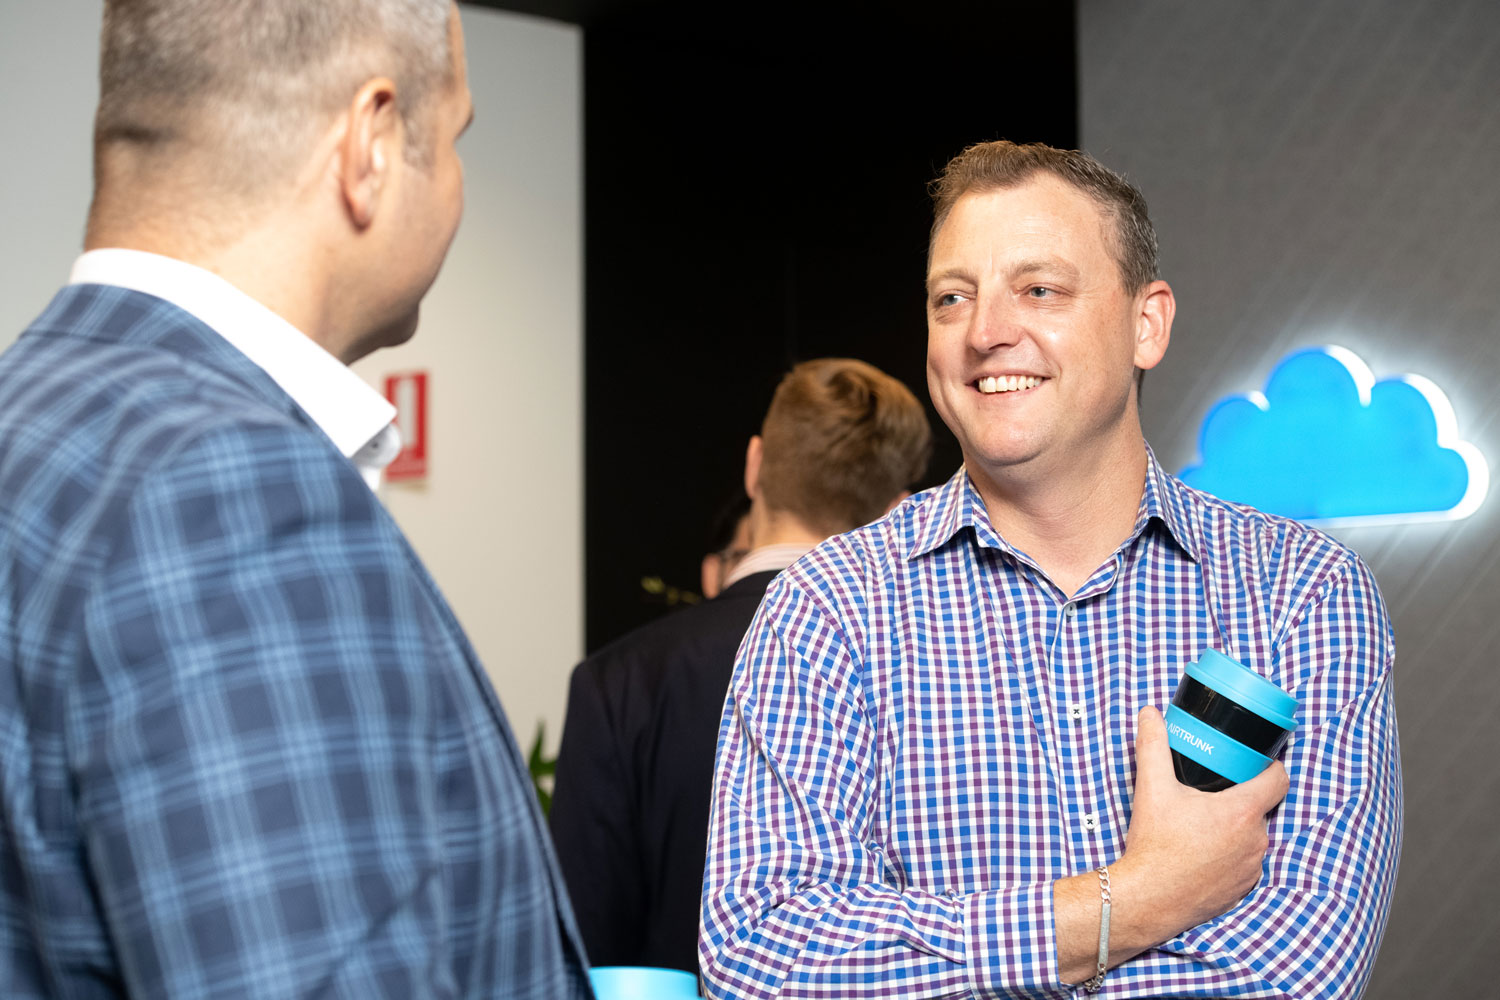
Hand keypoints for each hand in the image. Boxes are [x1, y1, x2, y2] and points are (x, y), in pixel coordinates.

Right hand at [1114, 706, 1288, 942]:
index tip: (1252, 762)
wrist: (1148, 898)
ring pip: (1252, 836)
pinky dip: (1230, 854)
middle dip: (1242, 797)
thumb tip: (1151, 714)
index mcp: (1242, 812)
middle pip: (1261, 807)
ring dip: (1236, 827)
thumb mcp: (1152, 788)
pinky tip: (1204, 852)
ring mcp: (1252, 868)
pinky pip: (1245, 863)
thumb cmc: (1155, 845)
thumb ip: (1153, 745)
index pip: (1279, 779)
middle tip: (1213, 791)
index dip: (1270, 766)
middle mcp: (1255, 840)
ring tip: (1204, 822)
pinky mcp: (1243, 889)